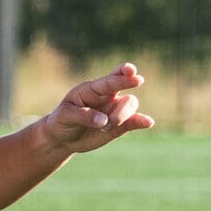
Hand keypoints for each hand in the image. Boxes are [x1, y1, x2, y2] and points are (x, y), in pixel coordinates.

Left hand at [41, 63, 155, 152]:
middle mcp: (107, 96)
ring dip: (123, 115)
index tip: (132, 72)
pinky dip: (141, 121)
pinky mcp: (119, 126)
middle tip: (130, 88)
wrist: (62, 138)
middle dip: (128, 88)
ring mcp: (114, 110)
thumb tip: (104, 120)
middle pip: (124, 88)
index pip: (109, 80)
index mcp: (92, 89)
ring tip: (107, 127)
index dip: (121, 75)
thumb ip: (83, 116)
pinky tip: (149, 123)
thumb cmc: (61, 121)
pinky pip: (133, 122)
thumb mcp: (65, 116)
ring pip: (130, 105)